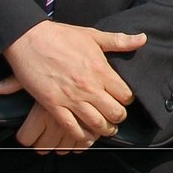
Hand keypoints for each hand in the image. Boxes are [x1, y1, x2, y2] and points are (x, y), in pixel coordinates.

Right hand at [0, 21, 144, 143]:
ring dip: (103, 130)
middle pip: (113, 112)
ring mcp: (71, 98)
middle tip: (117, 119)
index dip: (128, 100)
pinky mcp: (52, 105)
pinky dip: (80, 135)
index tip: (125, 100)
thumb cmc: (62, 36)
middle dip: (118, 117)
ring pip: (95, 123)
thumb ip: (119, 41)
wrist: (30, 40)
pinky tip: (84, 136)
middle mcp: (89, 87)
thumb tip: (143, 38)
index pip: (125, 94)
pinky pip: (70, 127)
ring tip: (105, 130)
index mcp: (101, 70)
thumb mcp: (93, 36)